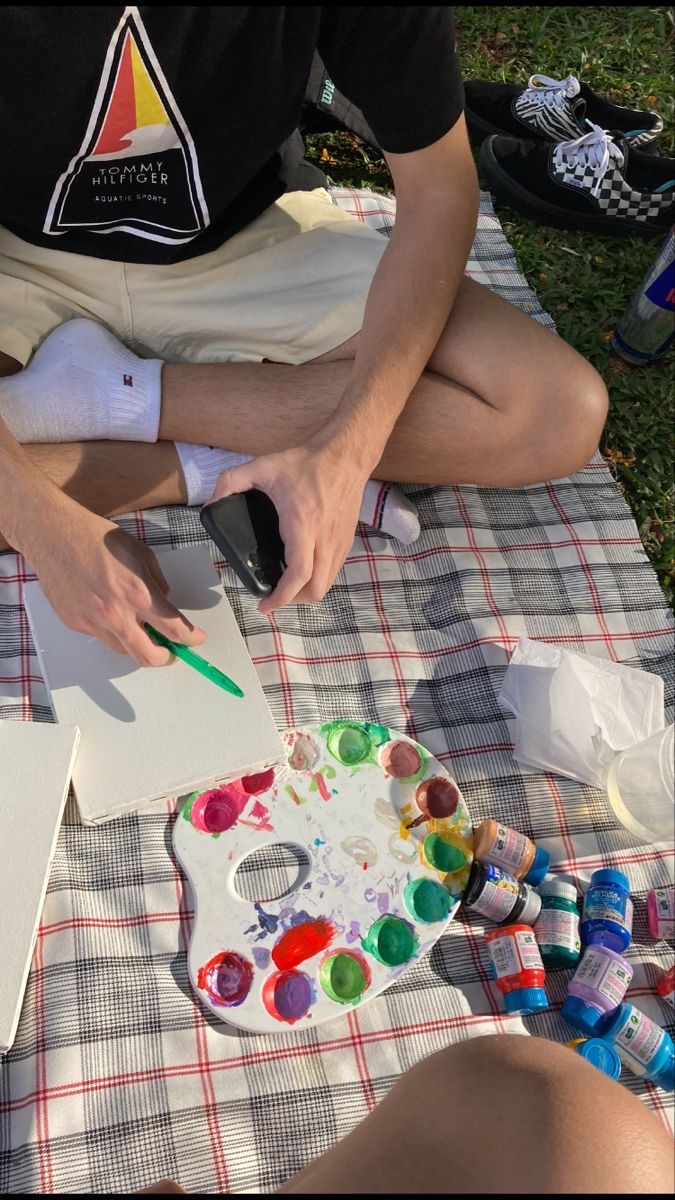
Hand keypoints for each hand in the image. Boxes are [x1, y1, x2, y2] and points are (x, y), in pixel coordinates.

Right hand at [27, 500, 205, 664]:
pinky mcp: (75, 624)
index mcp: (138, 594)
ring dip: (137, 643)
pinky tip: (107, 610)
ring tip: (138, 627)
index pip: (173, 629)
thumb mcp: (140, 553)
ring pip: (123, 650)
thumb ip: (157, 582)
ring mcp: (93, 622)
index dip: (191, 639)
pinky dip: (111, 630)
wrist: (54, 535)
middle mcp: (116, 614)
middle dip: (166, 658)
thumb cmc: (97, 537)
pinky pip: (100, 636)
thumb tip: (163, 601)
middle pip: (149, 656)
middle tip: (171, 651)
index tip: (196, 639)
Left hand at [210, 439, 369, 612]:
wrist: (346, 455)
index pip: (298, 575)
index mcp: (302, 526)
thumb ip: (231, 481)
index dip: (281, 597)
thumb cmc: (307, 463)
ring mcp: (338, 542)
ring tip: (287, 586)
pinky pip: (334, 571)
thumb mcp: (263, 466)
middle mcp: (324, 540)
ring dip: (306, 592)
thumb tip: (210, 503)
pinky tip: (303, 568)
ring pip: (326, 584)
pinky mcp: (346, 540)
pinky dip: (318, 578)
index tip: (264, 605)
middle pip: (315, 589)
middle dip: (292, 601)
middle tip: (273, 596)